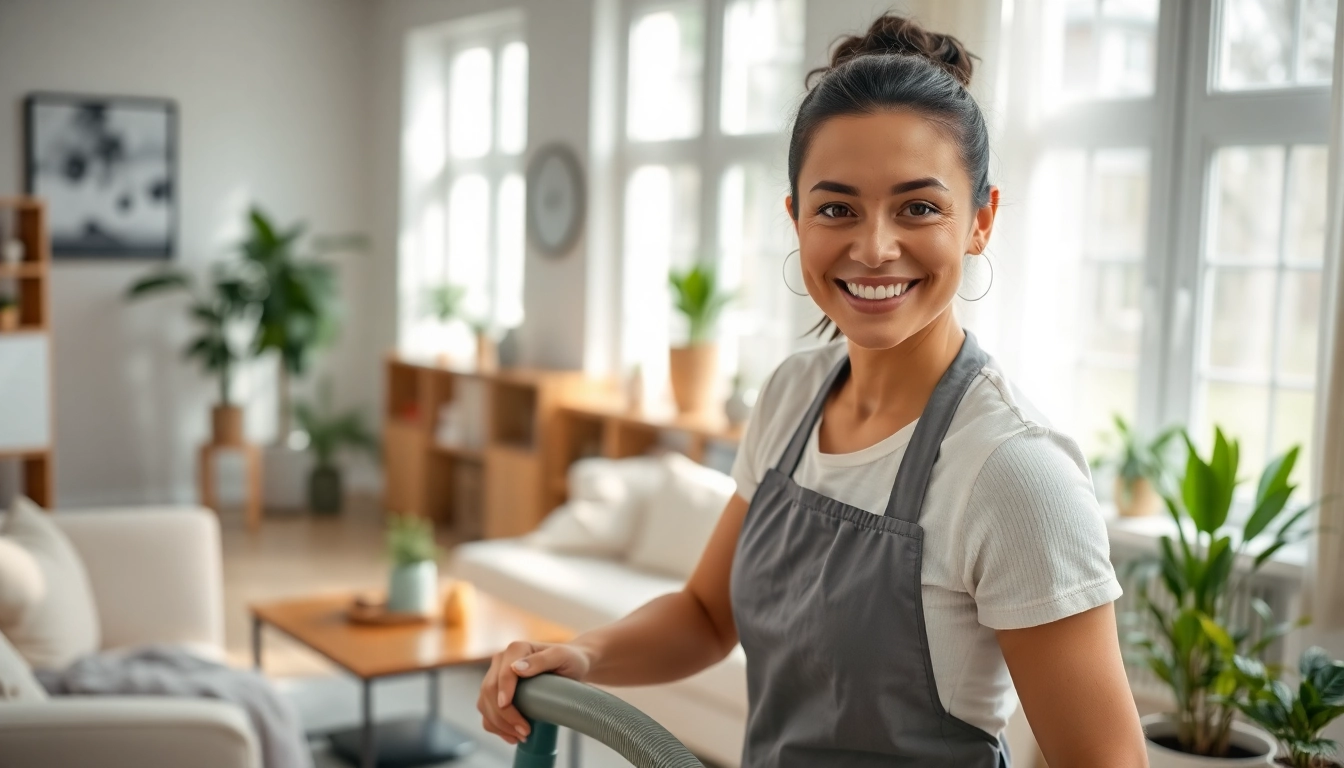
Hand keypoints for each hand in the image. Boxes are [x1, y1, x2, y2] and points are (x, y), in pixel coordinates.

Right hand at [477, 640, 593, 744]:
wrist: (572, 667)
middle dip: (504, 715)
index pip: (502, 673)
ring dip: (499, 724)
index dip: (503, 692)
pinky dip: (496, 727)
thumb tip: (516, 668)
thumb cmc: (570, 660)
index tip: (509, 709)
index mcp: (516, 649)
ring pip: (485, 704)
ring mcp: (496, 678)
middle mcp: (501, 661)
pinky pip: (487, 713)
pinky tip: (512, 736)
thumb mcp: (562, 657)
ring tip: (521, 736)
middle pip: (489, 691)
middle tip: (525, 731)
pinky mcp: (496, 693)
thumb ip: (542, 659)